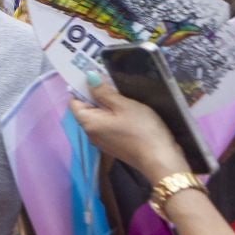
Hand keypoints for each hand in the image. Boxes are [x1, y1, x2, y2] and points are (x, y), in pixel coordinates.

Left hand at [68, 79, 190, 180]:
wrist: (160, 159)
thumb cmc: (142, 130)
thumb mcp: (124, 105)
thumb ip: (104, 92)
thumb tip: (89, 78)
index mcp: (88, 123)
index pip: (74, 102)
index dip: (81, 87)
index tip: (95, 75)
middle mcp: (90, 133)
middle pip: (87, 109)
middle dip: (96, 94)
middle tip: (112, 81)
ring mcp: (102, 141)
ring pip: (99, 116)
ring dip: (107, 104)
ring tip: (122, 93)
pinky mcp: (114, 144)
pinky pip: (108, 125)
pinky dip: (114, 115)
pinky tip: (128, 109)